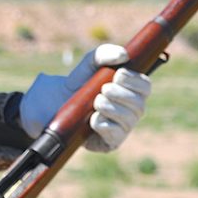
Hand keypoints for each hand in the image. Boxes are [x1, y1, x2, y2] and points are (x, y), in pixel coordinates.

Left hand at [20, 44, 151, 150]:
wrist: (52, 106)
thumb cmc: (76, 85)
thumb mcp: (87, 66)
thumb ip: (102, 54)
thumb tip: (123, 55)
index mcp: (130, 91)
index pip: (145, 87)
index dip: (135, 81)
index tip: (119, 74)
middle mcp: (129, 111)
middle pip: (139, 104)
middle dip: (122, 95)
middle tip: (104, 89)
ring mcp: (121, 128)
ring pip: (128, 120)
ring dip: (112, 108)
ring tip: (96, 102)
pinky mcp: (109, 142)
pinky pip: (115, 136)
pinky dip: (105, 125)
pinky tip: (93, 119)